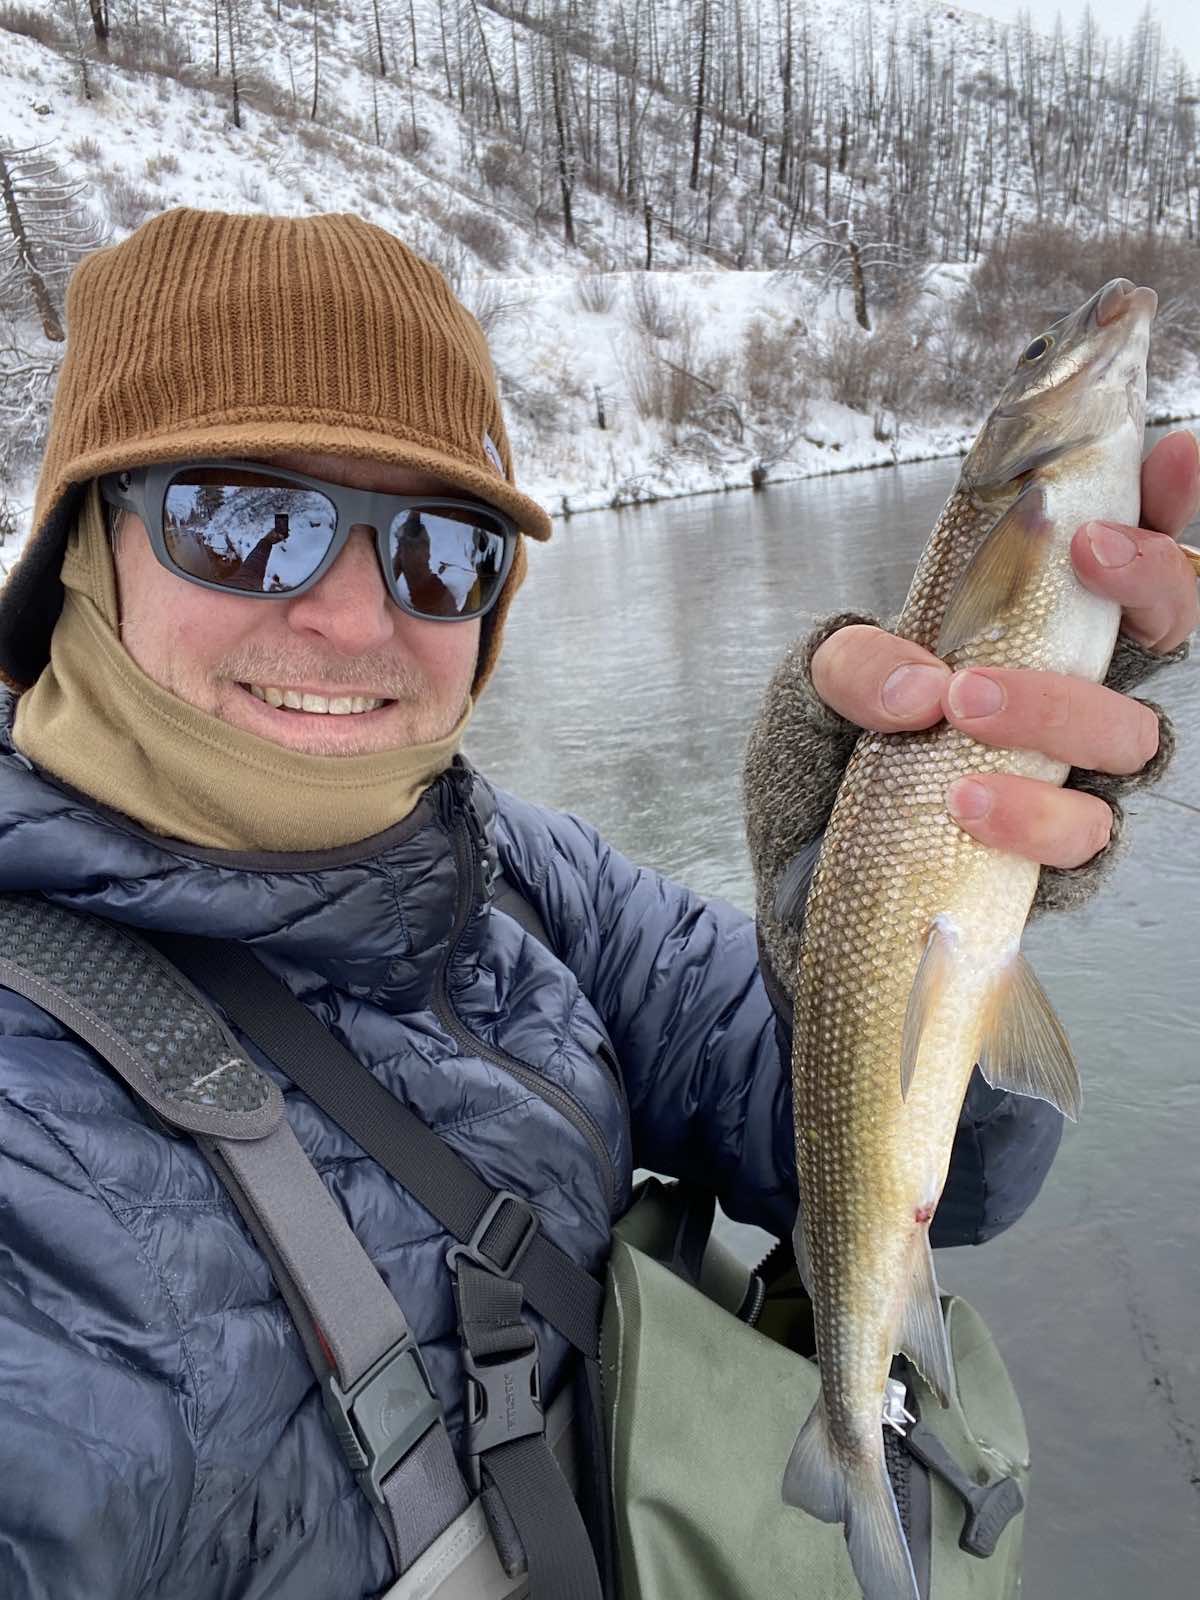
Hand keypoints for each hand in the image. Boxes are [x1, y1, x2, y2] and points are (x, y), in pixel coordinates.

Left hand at [810, 430, 1199, 869]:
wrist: (809, 860)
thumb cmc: (838, 755)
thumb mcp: (822, 685)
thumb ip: (856, 661)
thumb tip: (920, 686)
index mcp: (1036, 630)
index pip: (1126, 557)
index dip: (1168, 502)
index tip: (1173, 453)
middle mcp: (1076, 692)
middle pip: (1171, 627)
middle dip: (1148, 577)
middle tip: (1084, 550)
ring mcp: (1075, 773)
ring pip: (1134, 734)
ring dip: (1057, 708)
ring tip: (965, 703)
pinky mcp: (1057, 852)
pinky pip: (1085, 834)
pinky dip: (1030, 814)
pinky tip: (967, 800)